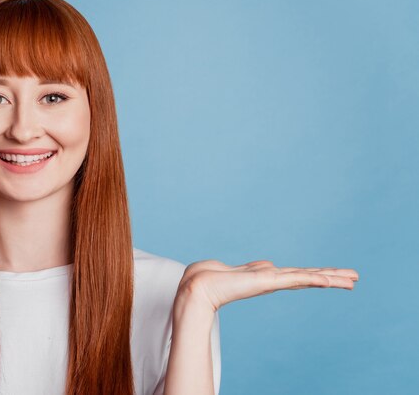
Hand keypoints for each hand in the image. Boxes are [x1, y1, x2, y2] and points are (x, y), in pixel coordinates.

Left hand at [176, 259, 359, 311]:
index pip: (297, 275)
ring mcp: (271, 281)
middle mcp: (272, 280)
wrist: (198, 287)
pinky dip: (313, 278)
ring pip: (307, 277)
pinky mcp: (267, 281)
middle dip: (331, 277)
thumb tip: (269, 265)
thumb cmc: (210, 278)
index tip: (333, 275)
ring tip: (352, 280)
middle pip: (307, 277)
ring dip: (330, 278)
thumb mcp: (238, 270)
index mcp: (266, 277)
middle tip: (355, 279)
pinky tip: (329, 279)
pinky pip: (296, 278)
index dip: (316, 275)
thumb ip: (256, 268)